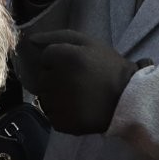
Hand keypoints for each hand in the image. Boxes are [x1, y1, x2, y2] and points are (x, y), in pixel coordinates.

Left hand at [20, 29, 141, 134]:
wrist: (128, 100)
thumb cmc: (109, 68)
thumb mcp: (89, 43)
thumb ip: (59, 36)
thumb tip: (30, 40)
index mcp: (66, 57)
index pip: (46, 57)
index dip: (59, 60)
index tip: (75, 66)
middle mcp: (59, 80)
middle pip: (43, 77)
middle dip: (56, 78)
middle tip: (78, 82)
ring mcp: (59, 103)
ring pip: (44, 97)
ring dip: (56, 96)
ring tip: (78, 96)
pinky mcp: (61, 123)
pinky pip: (51, 115)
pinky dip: (61, 113)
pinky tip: (78, 109)